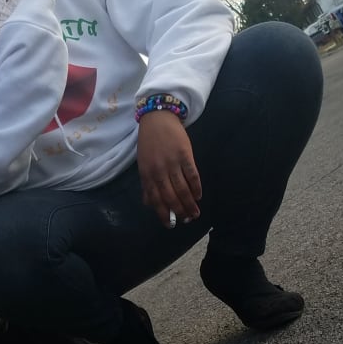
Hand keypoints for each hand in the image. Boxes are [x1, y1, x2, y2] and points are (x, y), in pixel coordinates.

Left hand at [136, 110, 201, 227]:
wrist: (158, 118)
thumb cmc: (150, 143)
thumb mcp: (143, 164)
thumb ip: (146, 184)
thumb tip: (149, 204)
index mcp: (147, 174)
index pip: (156, 199)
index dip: (163, 214)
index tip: (170, 225)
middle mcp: (159, 171)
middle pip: (170, 197)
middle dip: (179, 211)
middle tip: (187, 220)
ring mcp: (172, 163)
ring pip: (182, 189)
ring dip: (190, 203)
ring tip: (195, 213)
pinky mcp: (185, 155)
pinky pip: (192, 175)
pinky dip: (196, 187)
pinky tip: (199, 196)